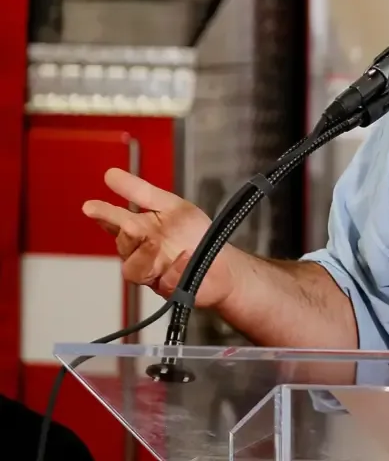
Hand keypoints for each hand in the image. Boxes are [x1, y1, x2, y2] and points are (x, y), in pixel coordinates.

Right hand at [82, 168, 235, 308]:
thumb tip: (110, 174)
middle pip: (123, 244)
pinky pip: (164, 281)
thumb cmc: (194, 235)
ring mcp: (152, 271)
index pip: (114, 222)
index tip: (92, 207)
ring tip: (154, 241)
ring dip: (144, 254)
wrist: (222, 263)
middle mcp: (140, 251)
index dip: (103, 215)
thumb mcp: (171, 206)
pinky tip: (184, 258)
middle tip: (129, 224)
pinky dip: (174, 269)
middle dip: (125, 234)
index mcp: (139, 229)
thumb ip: (141, 192)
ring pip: (134, 268)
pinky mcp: (167, 288)